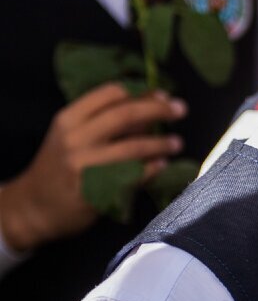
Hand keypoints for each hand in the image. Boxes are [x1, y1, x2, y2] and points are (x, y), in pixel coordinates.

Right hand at [0, 83, 186, 251]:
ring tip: (177, 143)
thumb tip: (146, 112)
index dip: (140, 93)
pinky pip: (132, 177)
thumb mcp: (70, 138)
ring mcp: (85, 165)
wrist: (33, 207)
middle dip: (157, 110)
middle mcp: (76, 138)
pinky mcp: (95, 190)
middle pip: (125, 115)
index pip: (109, 95)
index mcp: (69, 119)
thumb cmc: (58, 168)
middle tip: (181, 110)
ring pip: (132, 147)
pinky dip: (151, 169)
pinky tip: (163, 166)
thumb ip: (102, 124)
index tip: (162, 94)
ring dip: (160, 143)